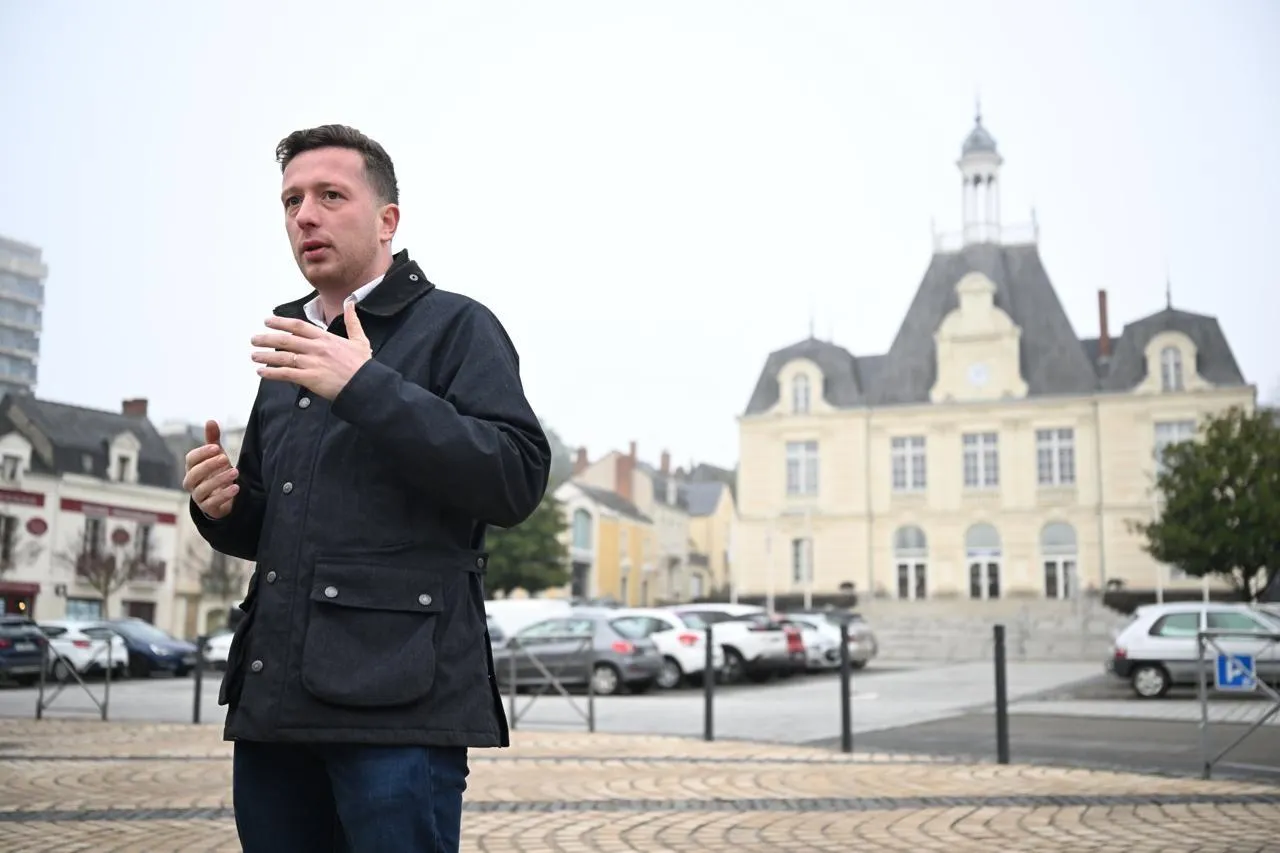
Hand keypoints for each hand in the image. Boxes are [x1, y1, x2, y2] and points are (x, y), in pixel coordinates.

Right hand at [183, 420, 238, 518]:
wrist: (222, 496)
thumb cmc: (216, 472)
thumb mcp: (217, 455)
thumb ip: (213, 439)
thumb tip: (210, 420)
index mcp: (192, 468)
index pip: (190, 459)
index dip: (201, 453)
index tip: (216, 447)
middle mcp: (191, 482)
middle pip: (193, 474)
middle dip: (209, 466)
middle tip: (225, 458)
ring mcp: (198, 496)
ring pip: (202, 489)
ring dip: (219, 480)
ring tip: (235, 472)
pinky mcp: (208, 508)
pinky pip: (212, 503)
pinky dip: (224, 495)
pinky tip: (236, 488)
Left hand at [250, 300, 372, 398]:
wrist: (366, 385)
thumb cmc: (363, 365)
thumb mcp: (360, 339)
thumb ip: (352, 321)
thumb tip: (351, 303)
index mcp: (326, 338)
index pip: (298, 326)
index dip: (280, 322)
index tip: (268, 321)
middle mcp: (316, 348)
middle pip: (285, 340)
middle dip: (267, 339)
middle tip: (254, 339)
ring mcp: (312, 363)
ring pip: (283, 357)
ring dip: (265, 356)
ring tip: (254, 356)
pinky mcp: (310, 378)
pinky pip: (286, 374)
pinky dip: (272, 373)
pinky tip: (262, 372)